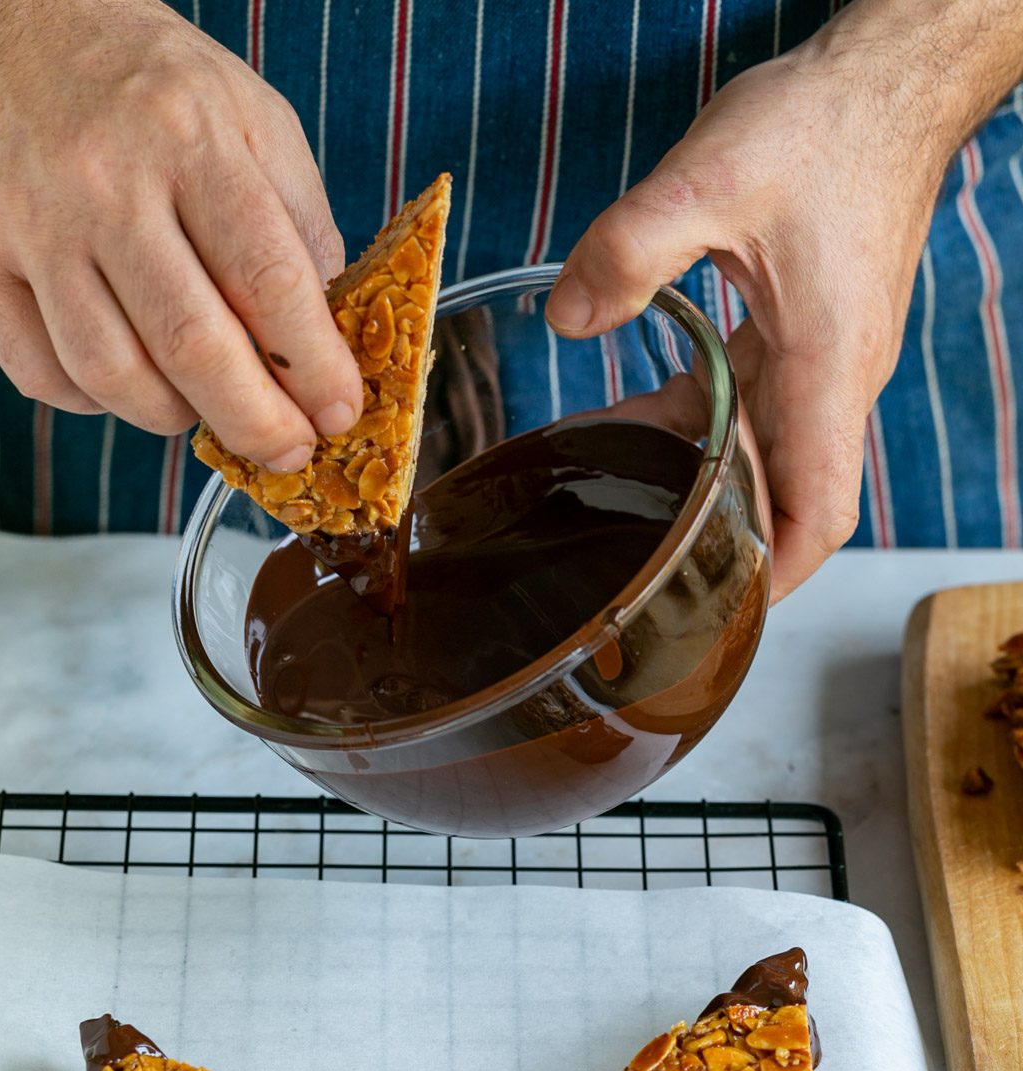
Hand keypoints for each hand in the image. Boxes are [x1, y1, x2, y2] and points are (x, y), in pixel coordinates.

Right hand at [0, 0, 361, 469]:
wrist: (1, 18)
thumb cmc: (142, 82)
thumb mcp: (249, 117)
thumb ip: (298, 222)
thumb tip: (329, 336)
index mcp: (189, 138)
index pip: (266, 280)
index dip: (312, 365)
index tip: (338, 412)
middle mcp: (103, 183)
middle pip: (190, 345)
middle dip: (255, 422)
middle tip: (288, 451)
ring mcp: (29, 226)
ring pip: (112, 375)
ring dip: (176, 417)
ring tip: (208, 409)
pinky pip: (45, 376)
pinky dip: (99, 402)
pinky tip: (131, 378)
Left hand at [546, 2, 1018, 599]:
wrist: (885, 78)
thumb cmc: (826, 126)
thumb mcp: (710, 182)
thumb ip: (629, 253)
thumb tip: (569, 322)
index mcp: (828, 371)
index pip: (821, 512)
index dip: (776, 576)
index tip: (722, 609)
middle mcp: (835, 379)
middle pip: (785, 496)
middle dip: (717, 535)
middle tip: (638, 559)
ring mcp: (823, 356)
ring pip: (763, 450)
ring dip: (697, 473)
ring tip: (616, 486)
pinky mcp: (807, 328)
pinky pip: (753, 400)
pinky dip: (700, 419)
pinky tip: (638, 413)